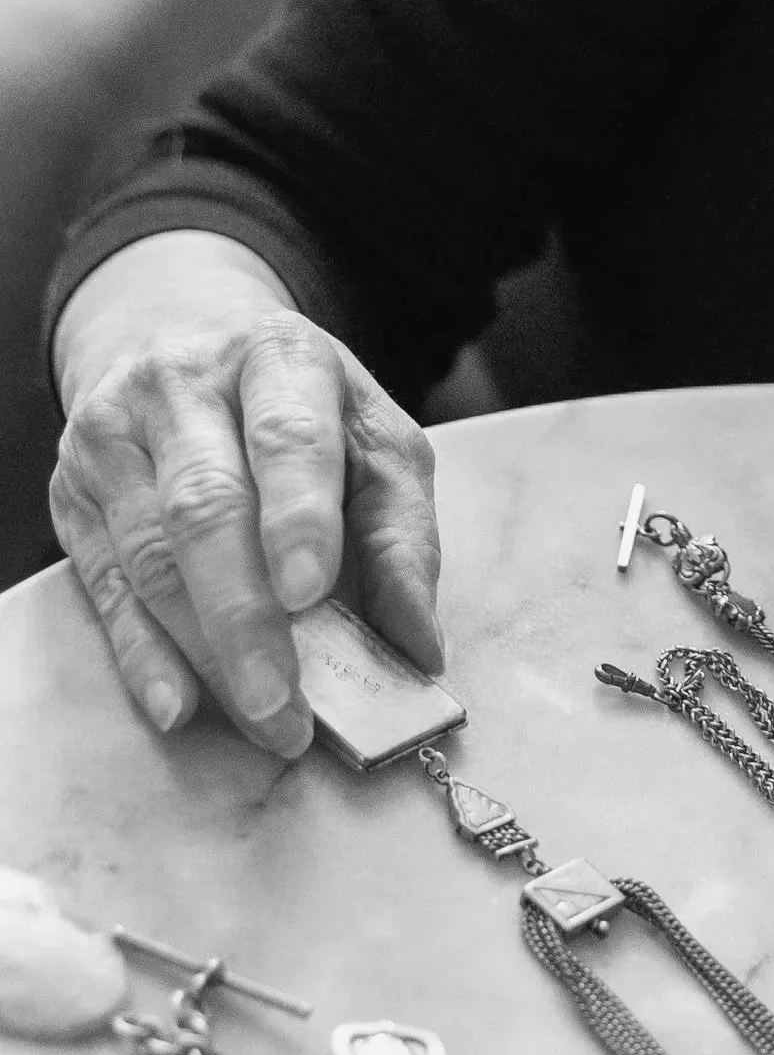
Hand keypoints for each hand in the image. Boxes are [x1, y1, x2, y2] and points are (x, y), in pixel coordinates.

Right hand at [52, 269, 440, 755]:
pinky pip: (106, 587)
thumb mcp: (370, 436)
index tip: (310, 592)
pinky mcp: (73, 497)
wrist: (174, 335)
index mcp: (277, 357)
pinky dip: (143, 654)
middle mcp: (181, 388)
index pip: (286, 435)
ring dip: (208, 653)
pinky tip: (180, 704)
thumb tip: (419, 647)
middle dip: (247, 617)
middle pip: (206, 508)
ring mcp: (114, 442)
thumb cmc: (296, 406)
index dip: (297, 514)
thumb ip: (402, 532)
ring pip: (151, 557)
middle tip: (288, 703)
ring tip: (264, 718)